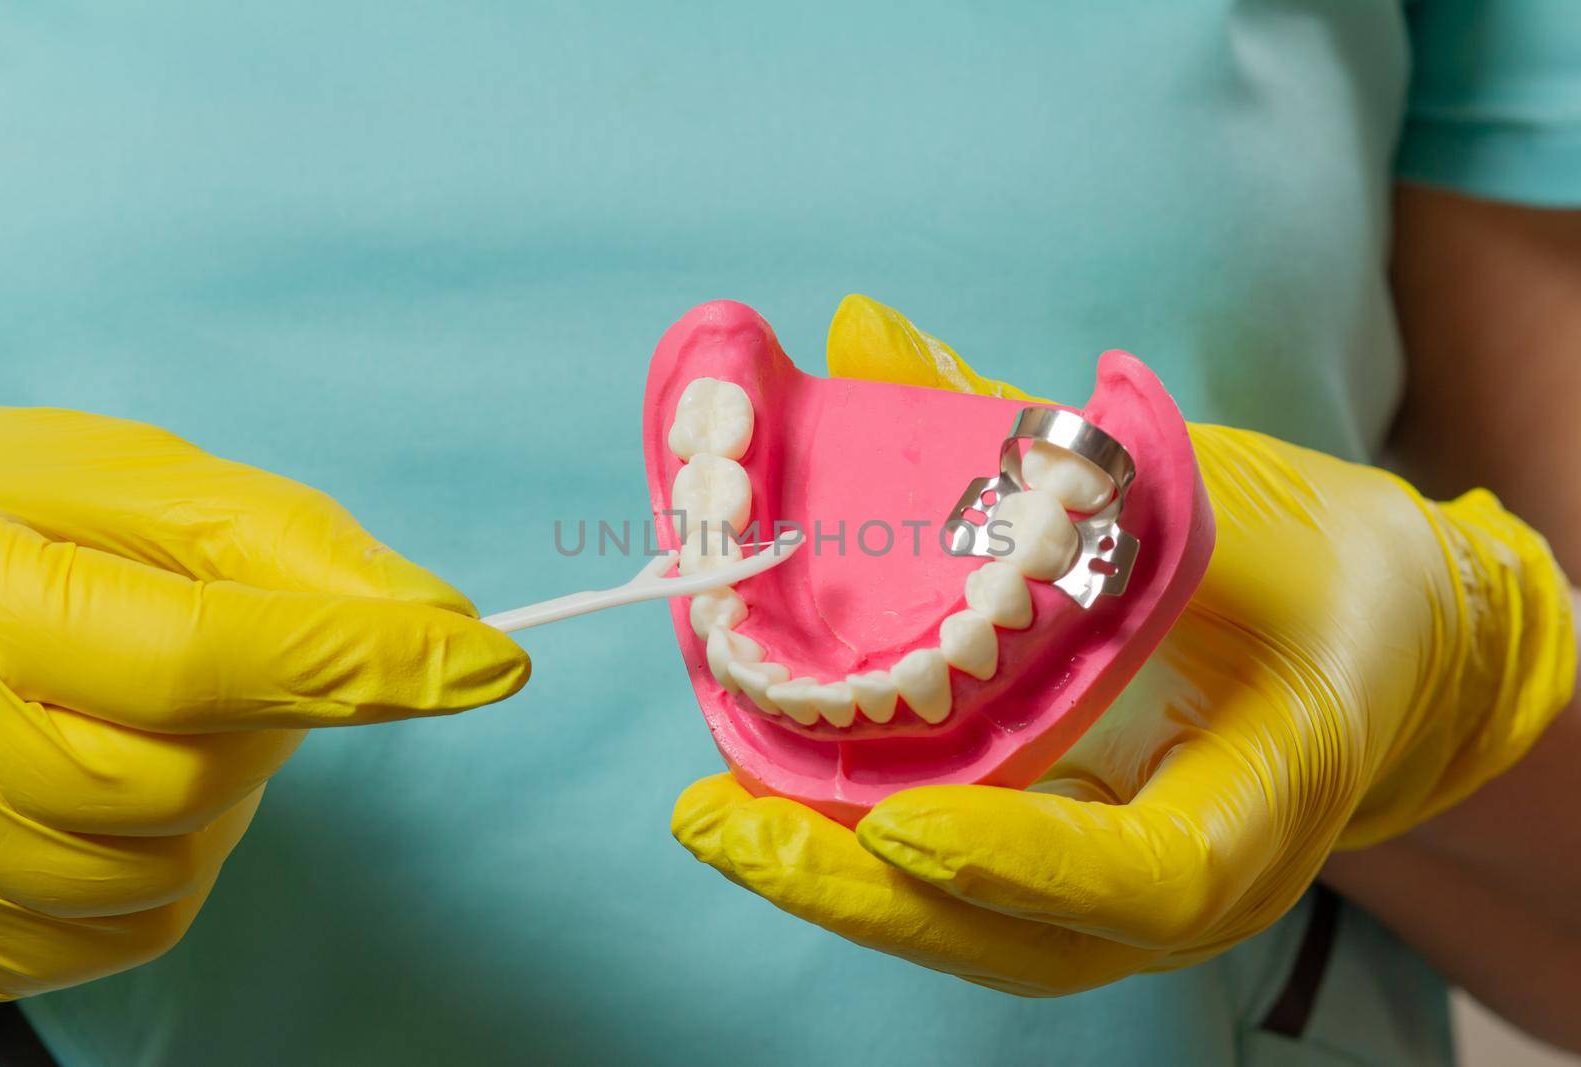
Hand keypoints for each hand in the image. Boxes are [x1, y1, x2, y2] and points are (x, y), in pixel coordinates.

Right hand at [0, 408, 528, 998]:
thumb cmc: (11, 516)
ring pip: (179, 862)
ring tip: (152, 700)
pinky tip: (130, 766)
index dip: (361, 663)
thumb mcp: (132, 485)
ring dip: (224, 784)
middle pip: (194, 777)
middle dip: (269, 714)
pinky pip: (141, 924)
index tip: (494, 660)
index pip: (199, 660)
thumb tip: (438, 612)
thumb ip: (280, 541)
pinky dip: (180, 851)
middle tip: (235, 639)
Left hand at [672, 296, 1573, 994]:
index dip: (1029, 862)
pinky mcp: (1085, 869)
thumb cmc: (1311, 563)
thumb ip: (1033, 432)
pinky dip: (875, 859)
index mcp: (1272, 781)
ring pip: (986, 935)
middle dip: (870, 892)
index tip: (903, 821)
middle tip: (721, 824)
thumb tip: (858, 330)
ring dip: (848, 888)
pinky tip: (776, 810)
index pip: (1158, 870)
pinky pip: (974, 895)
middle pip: (1032, 939)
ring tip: (721, 823)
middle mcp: (1201, 869)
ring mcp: (1136, 887)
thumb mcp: (1206, 492)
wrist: (1380, 644)